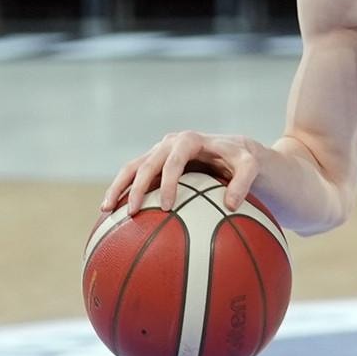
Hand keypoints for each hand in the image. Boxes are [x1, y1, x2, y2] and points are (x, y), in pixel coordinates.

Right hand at [100, 131, 264, 216]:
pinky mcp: (154, 165)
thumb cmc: (242, 159)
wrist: (234, 152)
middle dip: (135, 187)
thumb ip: (244, 180)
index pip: (174, 160)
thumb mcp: (250, 165)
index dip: (167, 182)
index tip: (166, 206)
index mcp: (190, 141)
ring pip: (132, 168)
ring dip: (118, 187)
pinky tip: (111, 214)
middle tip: (130, 213)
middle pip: (146, 163)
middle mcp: (170, 144)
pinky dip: (120, 192)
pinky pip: (133, 177)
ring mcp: (158, 153)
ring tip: (105, 210)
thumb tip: (232, 204)